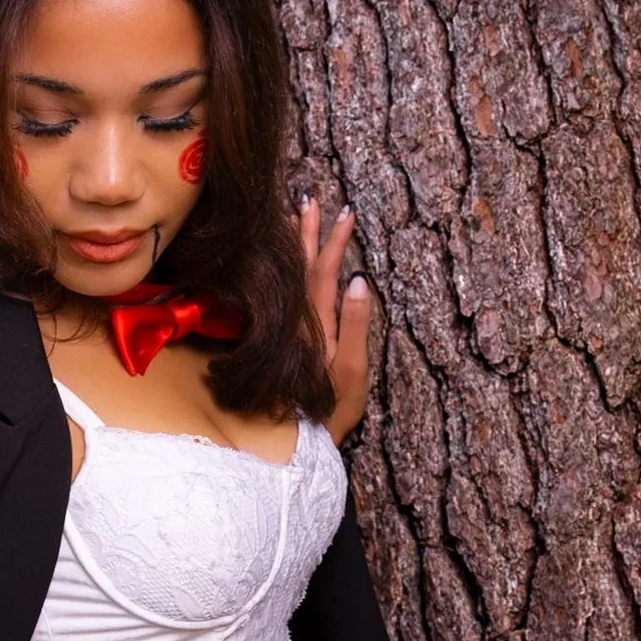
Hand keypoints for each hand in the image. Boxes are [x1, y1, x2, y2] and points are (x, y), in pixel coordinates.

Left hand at [299, 195, 372, 443]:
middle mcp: (299, 322)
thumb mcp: (352, 371)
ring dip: (294, 248)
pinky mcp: (283, 342)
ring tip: (293, 218)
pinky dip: (285, 274)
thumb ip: (355, 325)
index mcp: (318, 324)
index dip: (334, 241)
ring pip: (290, 279)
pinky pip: (282, 297)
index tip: (344, 211)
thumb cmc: (332, 411)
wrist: (302, 442)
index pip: (326, 272)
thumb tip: (358, 279)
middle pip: (302, 269)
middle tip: (308, 198)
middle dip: (308, 233)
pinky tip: (282, 262)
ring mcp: (290, 331)